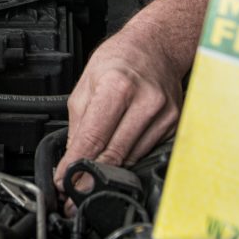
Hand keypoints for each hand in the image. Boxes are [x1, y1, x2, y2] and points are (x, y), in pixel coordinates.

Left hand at [54, 24, 183, 189]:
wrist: (156, 46)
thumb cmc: (120, 59)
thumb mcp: (86, 83)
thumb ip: (78, 124)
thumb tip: (71, 158)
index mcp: (118, 86)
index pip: (94, 138)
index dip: (76, 165)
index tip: (64, 182)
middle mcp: (145, 101)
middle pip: (114, 154)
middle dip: (90, 177)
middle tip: (74, 192)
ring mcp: (164, 114)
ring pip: (131, 158)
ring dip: (110, 170)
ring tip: (91, 175)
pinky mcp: (174, 124)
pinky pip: (146, 152)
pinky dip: (128, 158)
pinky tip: (117, 155)